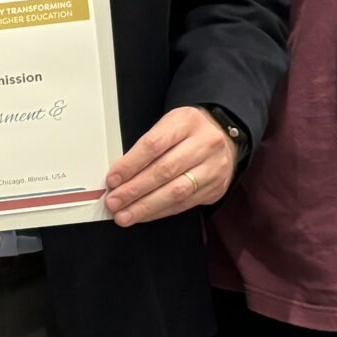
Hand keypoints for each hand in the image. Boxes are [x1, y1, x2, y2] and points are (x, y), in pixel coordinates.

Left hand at [104, 106, 234, 226]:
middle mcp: (204, 144)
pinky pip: (185, 204)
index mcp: (186, 122)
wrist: (224, 134)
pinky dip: (161, 211)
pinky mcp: (216, 187)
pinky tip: (144, 215)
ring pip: (176, 191)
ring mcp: (213, 167)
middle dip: (134, 190)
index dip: (130, 165)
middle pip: (164, 171)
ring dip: (146, 207)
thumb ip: (147, 146)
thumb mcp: (169, 124)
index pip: (154, 145)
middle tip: (114, 202)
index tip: (112, 179)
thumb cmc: (189, 131)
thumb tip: (119, 175)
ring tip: (125, 215)